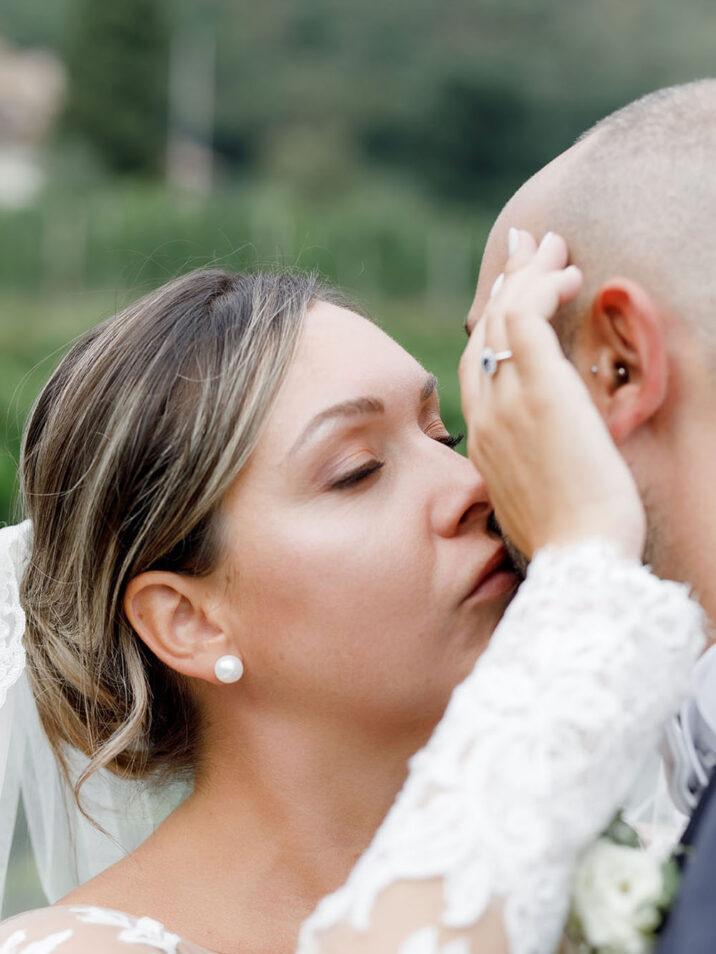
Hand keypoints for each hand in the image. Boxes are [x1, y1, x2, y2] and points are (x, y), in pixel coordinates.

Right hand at [459, 229, 644, 560]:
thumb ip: (533, 464)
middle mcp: (486, 418)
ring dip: (528, 273)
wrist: (579, 562)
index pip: (479, 366)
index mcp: (484, 442)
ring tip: (556, 247)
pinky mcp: (539, 393)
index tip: (511, 292)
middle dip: (506, 282)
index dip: (492, 322)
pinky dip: (542, 286)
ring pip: (502, 317)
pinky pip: (526, 319)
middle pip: (483, 334)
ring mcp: (508, 404)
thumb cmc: (572, 538)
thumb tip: (548, 448)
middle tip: (529, 246)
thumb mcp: (540, 498)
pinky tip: (567, 274)